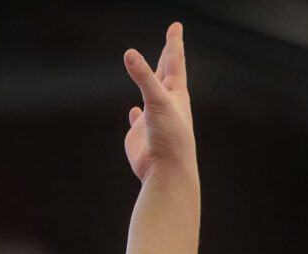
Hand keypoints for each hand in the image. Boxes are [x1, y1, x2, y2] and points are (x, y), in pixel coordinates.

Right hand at [123, 22, 197, 183]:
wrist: (167, 172)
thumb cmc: (170, 138)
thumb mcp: (158, 102)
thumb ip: (144, 77)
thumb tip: (129, 54)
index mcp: (177, 96)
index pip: (175, 62)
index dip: (174, 43)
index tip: (176, 26)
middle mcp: (167, 106)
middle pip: (166, 75)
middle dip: (167, 58)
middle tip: (170, 43)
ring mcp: (154, 120)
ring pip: (151, 96)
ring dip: (150, 84)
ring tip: (151, 73)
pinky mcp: (141, 135)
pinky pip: (138, 121)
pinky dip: (135, 114)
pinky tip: (134, 112)